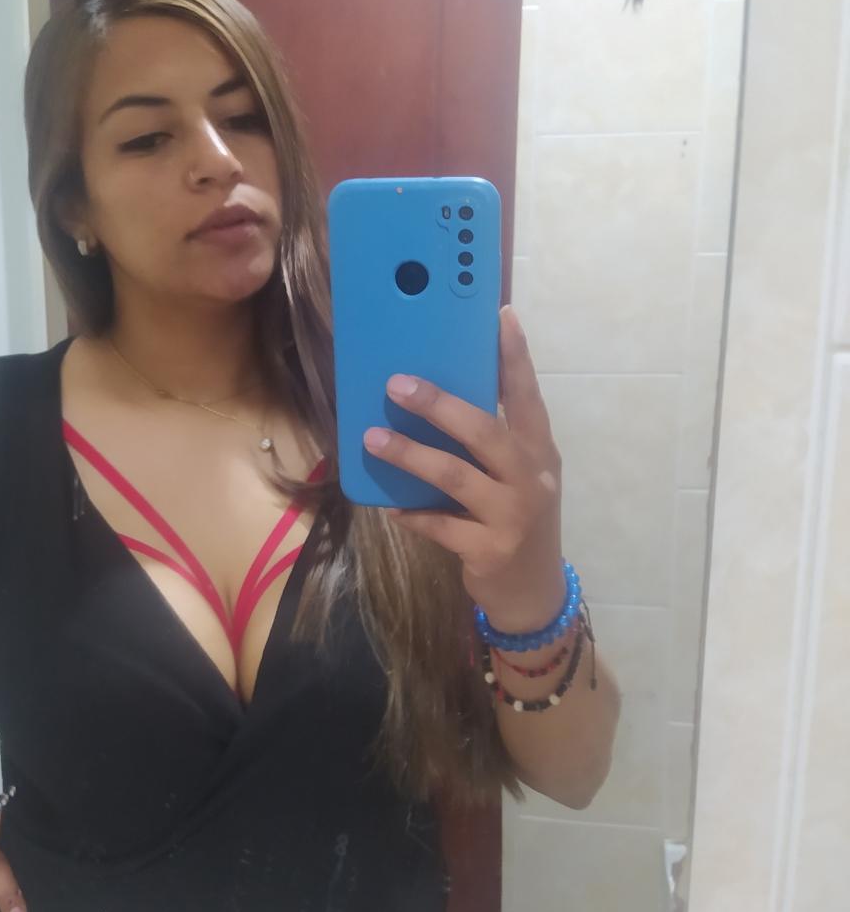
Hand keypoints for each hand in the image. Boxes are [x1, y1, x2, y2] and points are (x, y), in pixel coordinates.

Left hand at [363, 304, 564, 633]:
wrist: (533, 595)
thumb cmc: (515, 522)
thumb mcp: (517, 478)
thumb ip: (490, 445)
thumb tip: (433, 399)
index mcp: (538, 451)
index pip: (527, 396)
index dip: (514, 357)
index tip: (499, 316)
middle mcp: (531, 478)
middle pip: (485, 432)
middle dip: (440, 405)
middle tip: (398, 383)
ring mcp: (512, 516)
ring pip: (456, 477)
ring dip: (411, 455)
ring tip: (373, 438)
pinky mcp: (489, 550)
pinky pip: (440, 525)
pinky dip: (412, 514)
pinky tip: (388, 506)